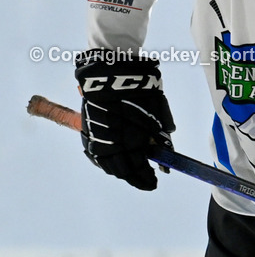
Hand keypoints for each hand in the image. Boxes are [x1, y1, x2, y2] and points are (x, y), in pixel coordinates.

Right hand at [75, 49, 174, 189]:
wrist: (111, 73)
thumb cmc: (140, 93)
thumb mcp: (156, 116)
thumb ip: (160, 139)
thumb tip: (166, 156)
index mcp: (130, 142)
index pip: (138, 170)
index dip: (146, 179)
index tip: (154, 183)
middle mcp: (111, 144)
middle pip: (122, 171)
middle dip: (135, 177)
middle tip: (146, 179)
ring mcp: (96, 138)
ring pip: (107, 165)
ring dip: (120, 170)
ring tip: (132, 171)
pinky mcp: (87, 130)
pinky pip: (96, 154)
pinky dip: (106, 161)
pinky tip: (114, 161)